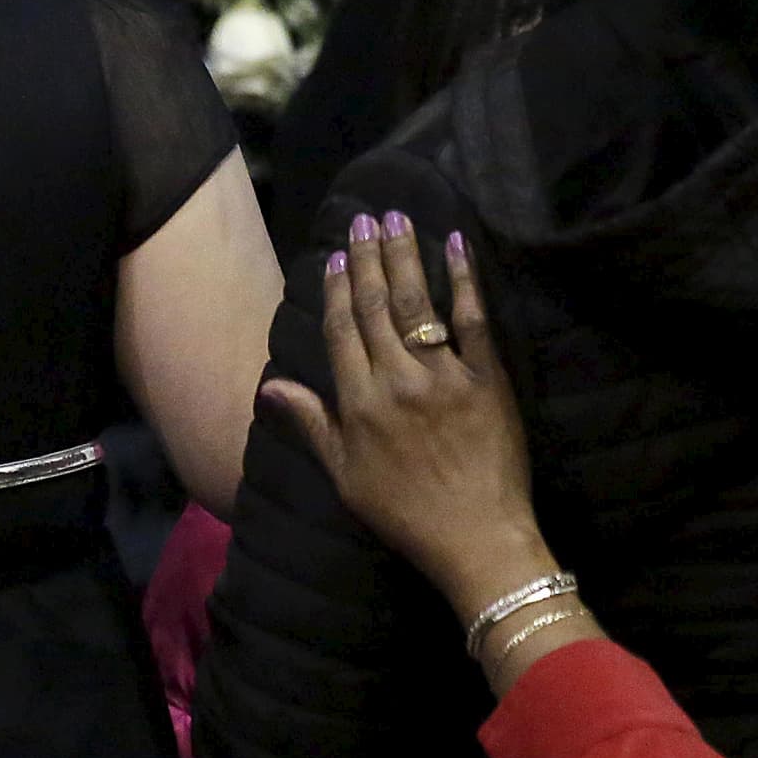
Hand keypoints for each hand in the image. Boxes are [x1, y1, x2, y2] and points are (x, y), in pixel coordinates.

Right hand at [260, 214, 547, 618]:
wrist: (476, 538)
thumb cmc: (404, 514)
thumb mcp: (344, 475)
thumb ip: (311, 424)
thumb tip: (270, 386)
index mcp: (358, 403)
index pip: (341, 331)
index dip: (335, 290)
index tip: (334, 257)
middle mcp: (396, 379)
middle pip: (375, 306)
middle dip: (367, 258)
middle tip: (364, 219)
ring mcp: (443, 375)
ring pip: (417, 303)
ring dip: (405, 256)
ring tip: (397, 219)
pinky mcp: (487, 378)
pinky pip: (474, 320)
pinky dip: (465, 280)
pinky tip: (457, 246)